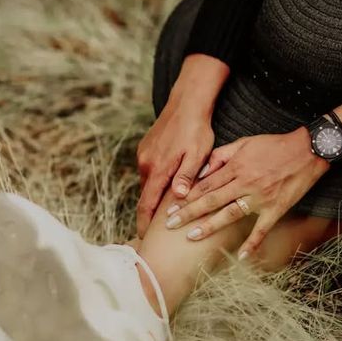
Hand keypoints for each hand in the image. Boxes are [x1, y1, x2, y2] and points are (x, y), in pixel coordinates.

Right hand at [136, 54, 228, 237]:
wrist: (187, 102)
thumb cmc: (196, 129)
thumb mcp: (197, 155)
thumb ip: (186, 177)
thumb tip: (178, 198)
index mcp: (158, 169)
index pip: (147, 204)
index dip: (145, 223)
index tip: (144, 238)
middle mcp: (146, 163)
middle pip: (145, 196)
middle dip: (148, 215)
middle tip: (154, 232)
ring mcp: (144, 155)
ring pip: (147, 184)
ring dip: (152, 198)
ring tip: (161, 214)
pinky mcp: (146, 149)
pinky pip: (148, 172)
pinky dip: (154, 183)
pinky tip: (164, 188)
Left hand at [165, 126, 329, 258]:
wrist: (309, 149)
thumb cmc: (275, 145)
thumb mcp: (245, 142)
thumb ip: (221, 156)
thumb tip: (202, 170)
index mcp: (236, 167)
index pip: (205, 184)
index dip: (186, 196)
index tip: (171, 206)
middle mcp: (245, 183)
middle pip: (211, 200)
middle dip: (189, 212)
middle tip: (170, 224)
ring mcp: (260, 197)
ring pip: (230, 214)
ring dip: (210, 226)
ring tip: (191, 237)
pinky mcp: (276, 208)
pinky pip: (262, 229)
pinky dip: (252, 243)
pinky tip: (241, 257)